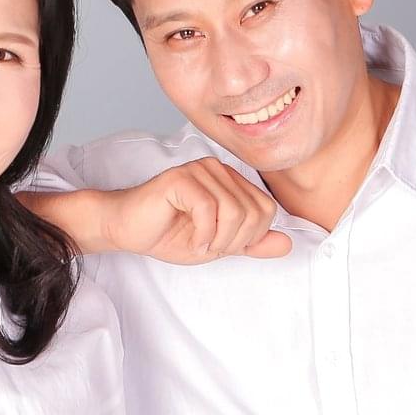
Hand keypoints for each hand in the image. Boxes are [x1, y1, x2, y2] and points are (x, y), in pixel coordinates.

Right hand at [101, 161, 291, 263]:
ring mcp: (200, 170)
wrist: (128, 229)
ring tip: (199, 243)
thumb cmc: (169, 233)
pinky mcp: (181, 178)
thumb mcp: (219, 244)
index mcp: (231, 180)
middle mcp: (219, 169)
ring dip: (217, 240)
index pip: (266, 209)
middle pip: (254, 213)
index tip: (222, 244)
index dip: (250, 236)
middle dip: (233, 241)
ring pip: (234, 212)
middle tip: (208, 245)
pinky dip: (203, 235)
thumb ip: (252, 243)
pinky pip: (208, 210)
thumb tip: (287, 244)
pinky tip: (191, 240)